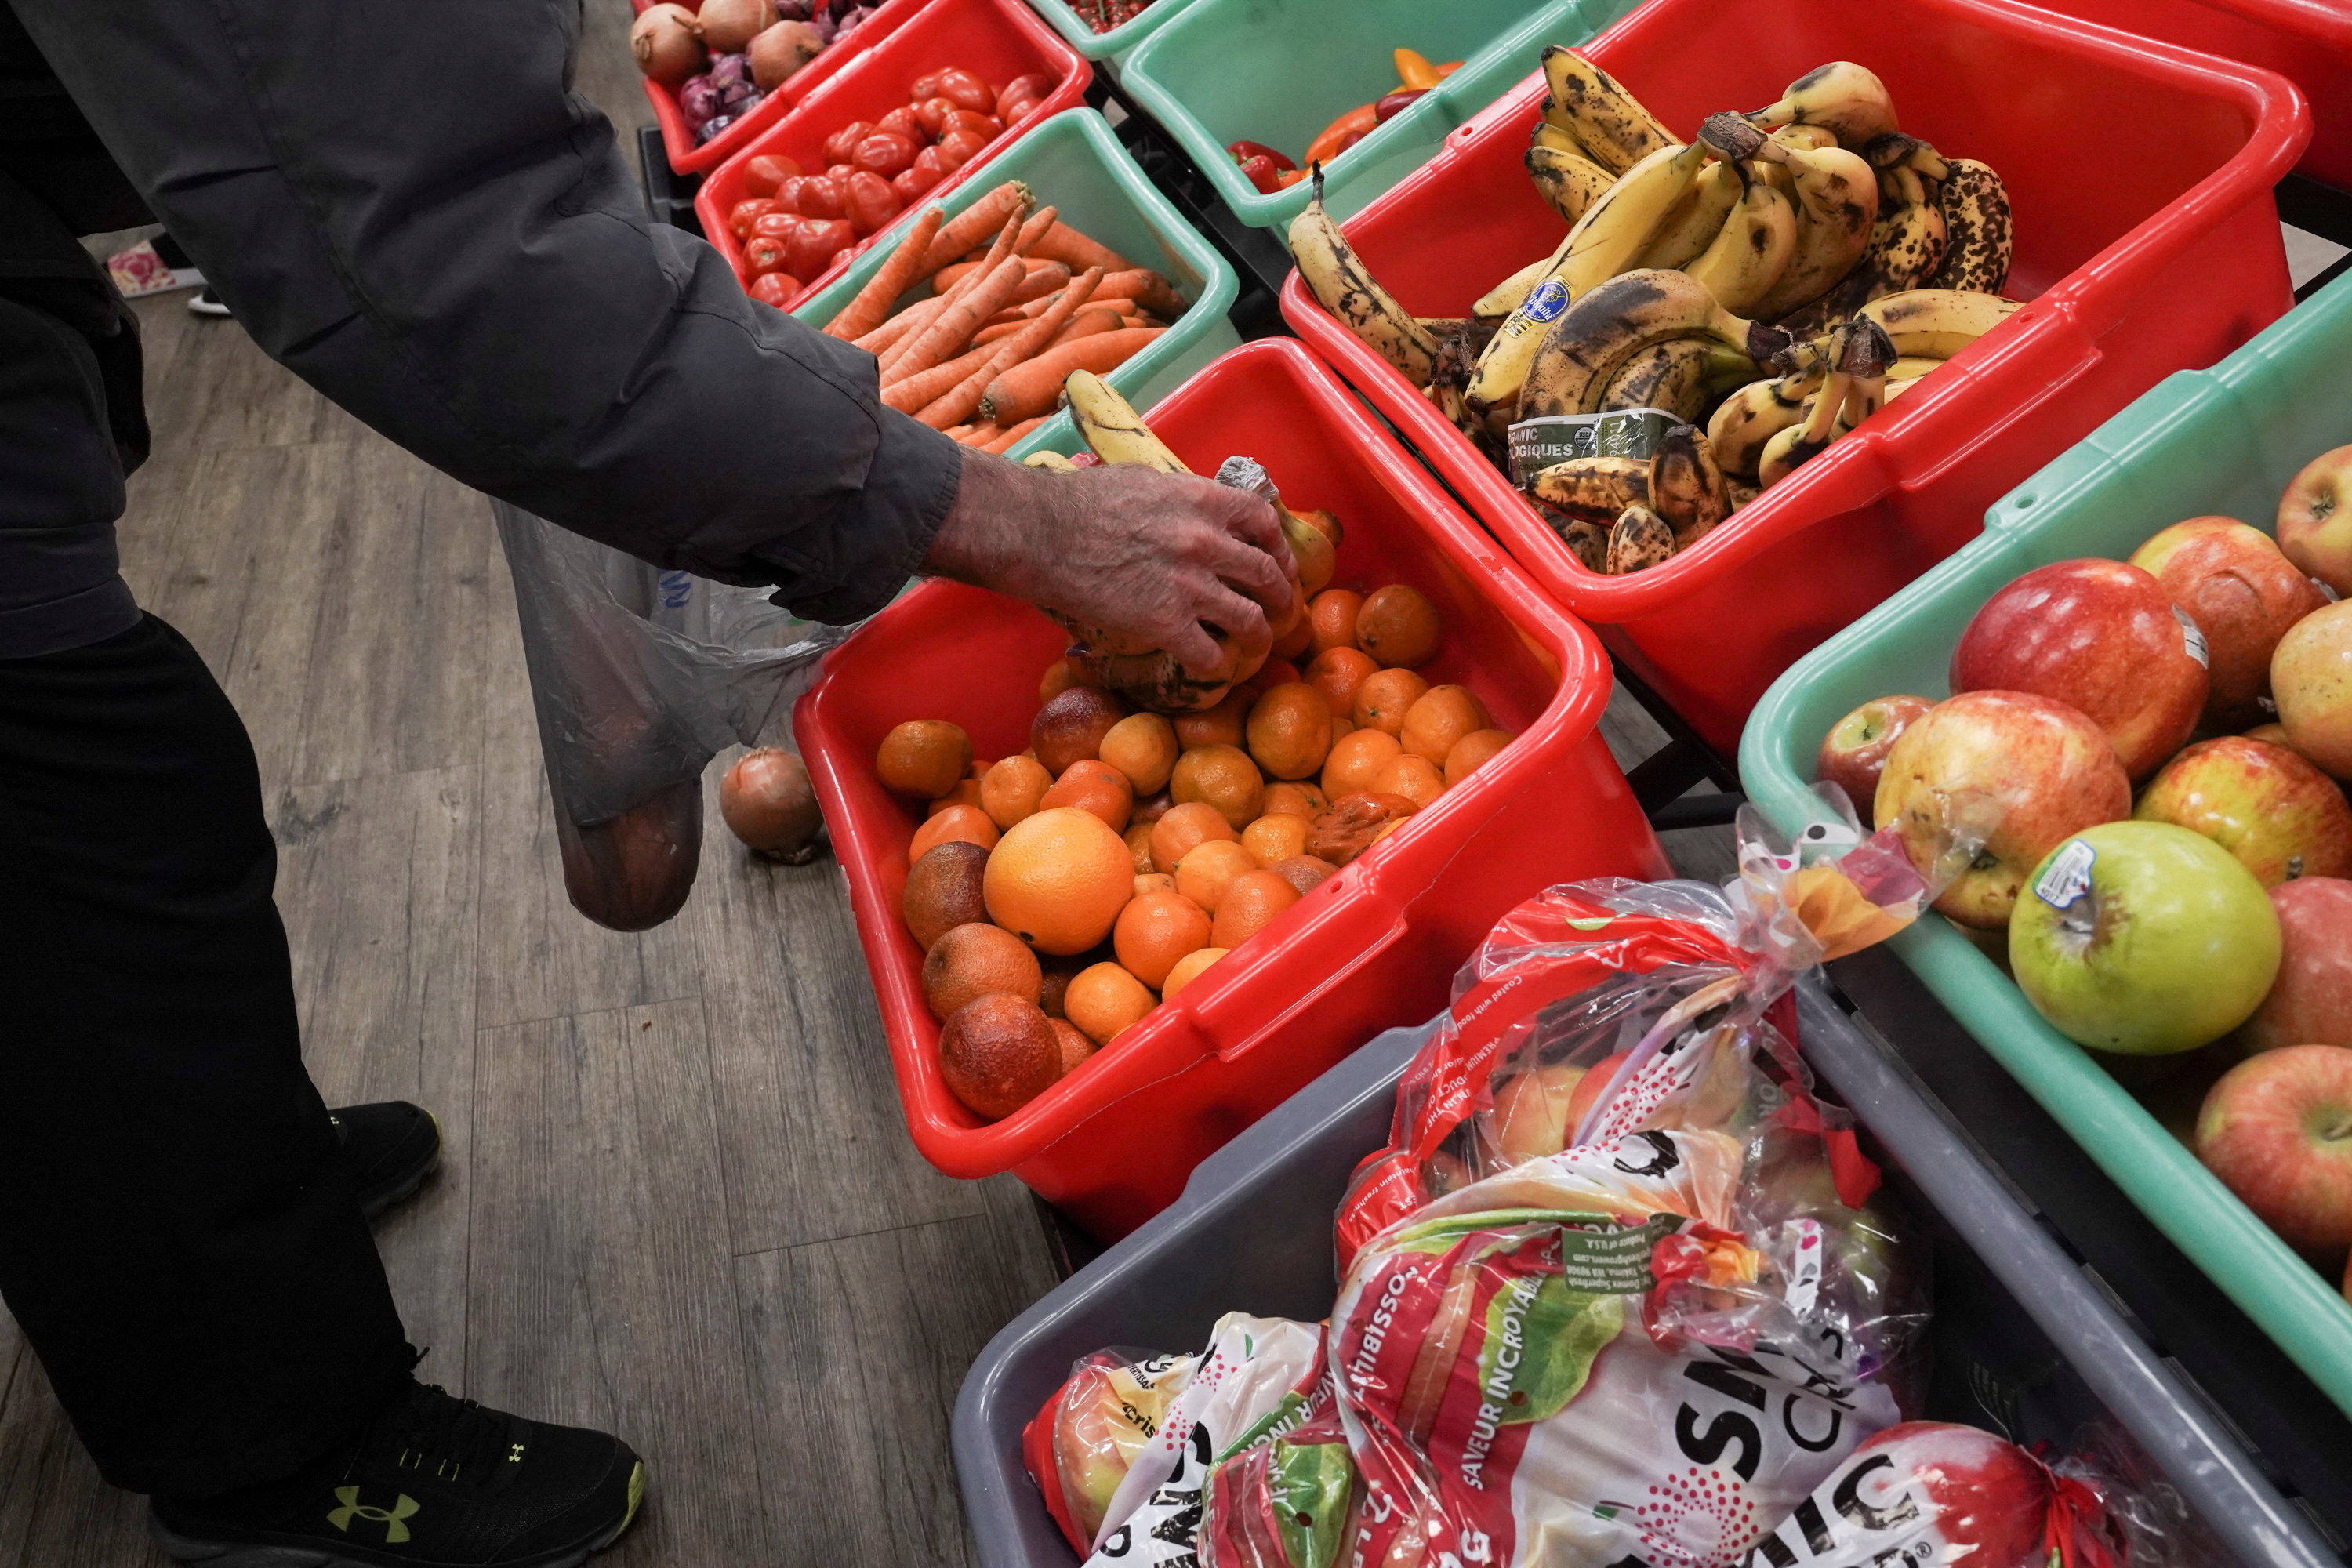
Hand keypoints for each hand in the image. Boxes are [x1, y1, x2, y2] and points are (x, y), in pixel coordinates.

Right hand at [922, 448, 1295, 675]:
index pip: (1264, 521)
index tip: (1277, 563)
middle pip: (1266, 574)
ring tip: (1256, 645)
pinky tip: (1210, 666)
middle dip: (1280, 597)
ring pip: (1250, 619)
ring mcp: (1190, 584)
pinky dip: (1216, 664)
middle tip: (1280, 611)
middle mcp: (1206, 541)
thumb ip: (1182, 496)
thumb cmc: (1079, 502)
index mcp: (1203, 500)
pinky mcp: (1166, 623)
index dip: (1279, 546)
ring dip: (1259, 636)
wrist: (1040, 534)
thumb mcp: (1144, 481)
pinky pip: (1209, 654)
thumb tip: (1199, 506)